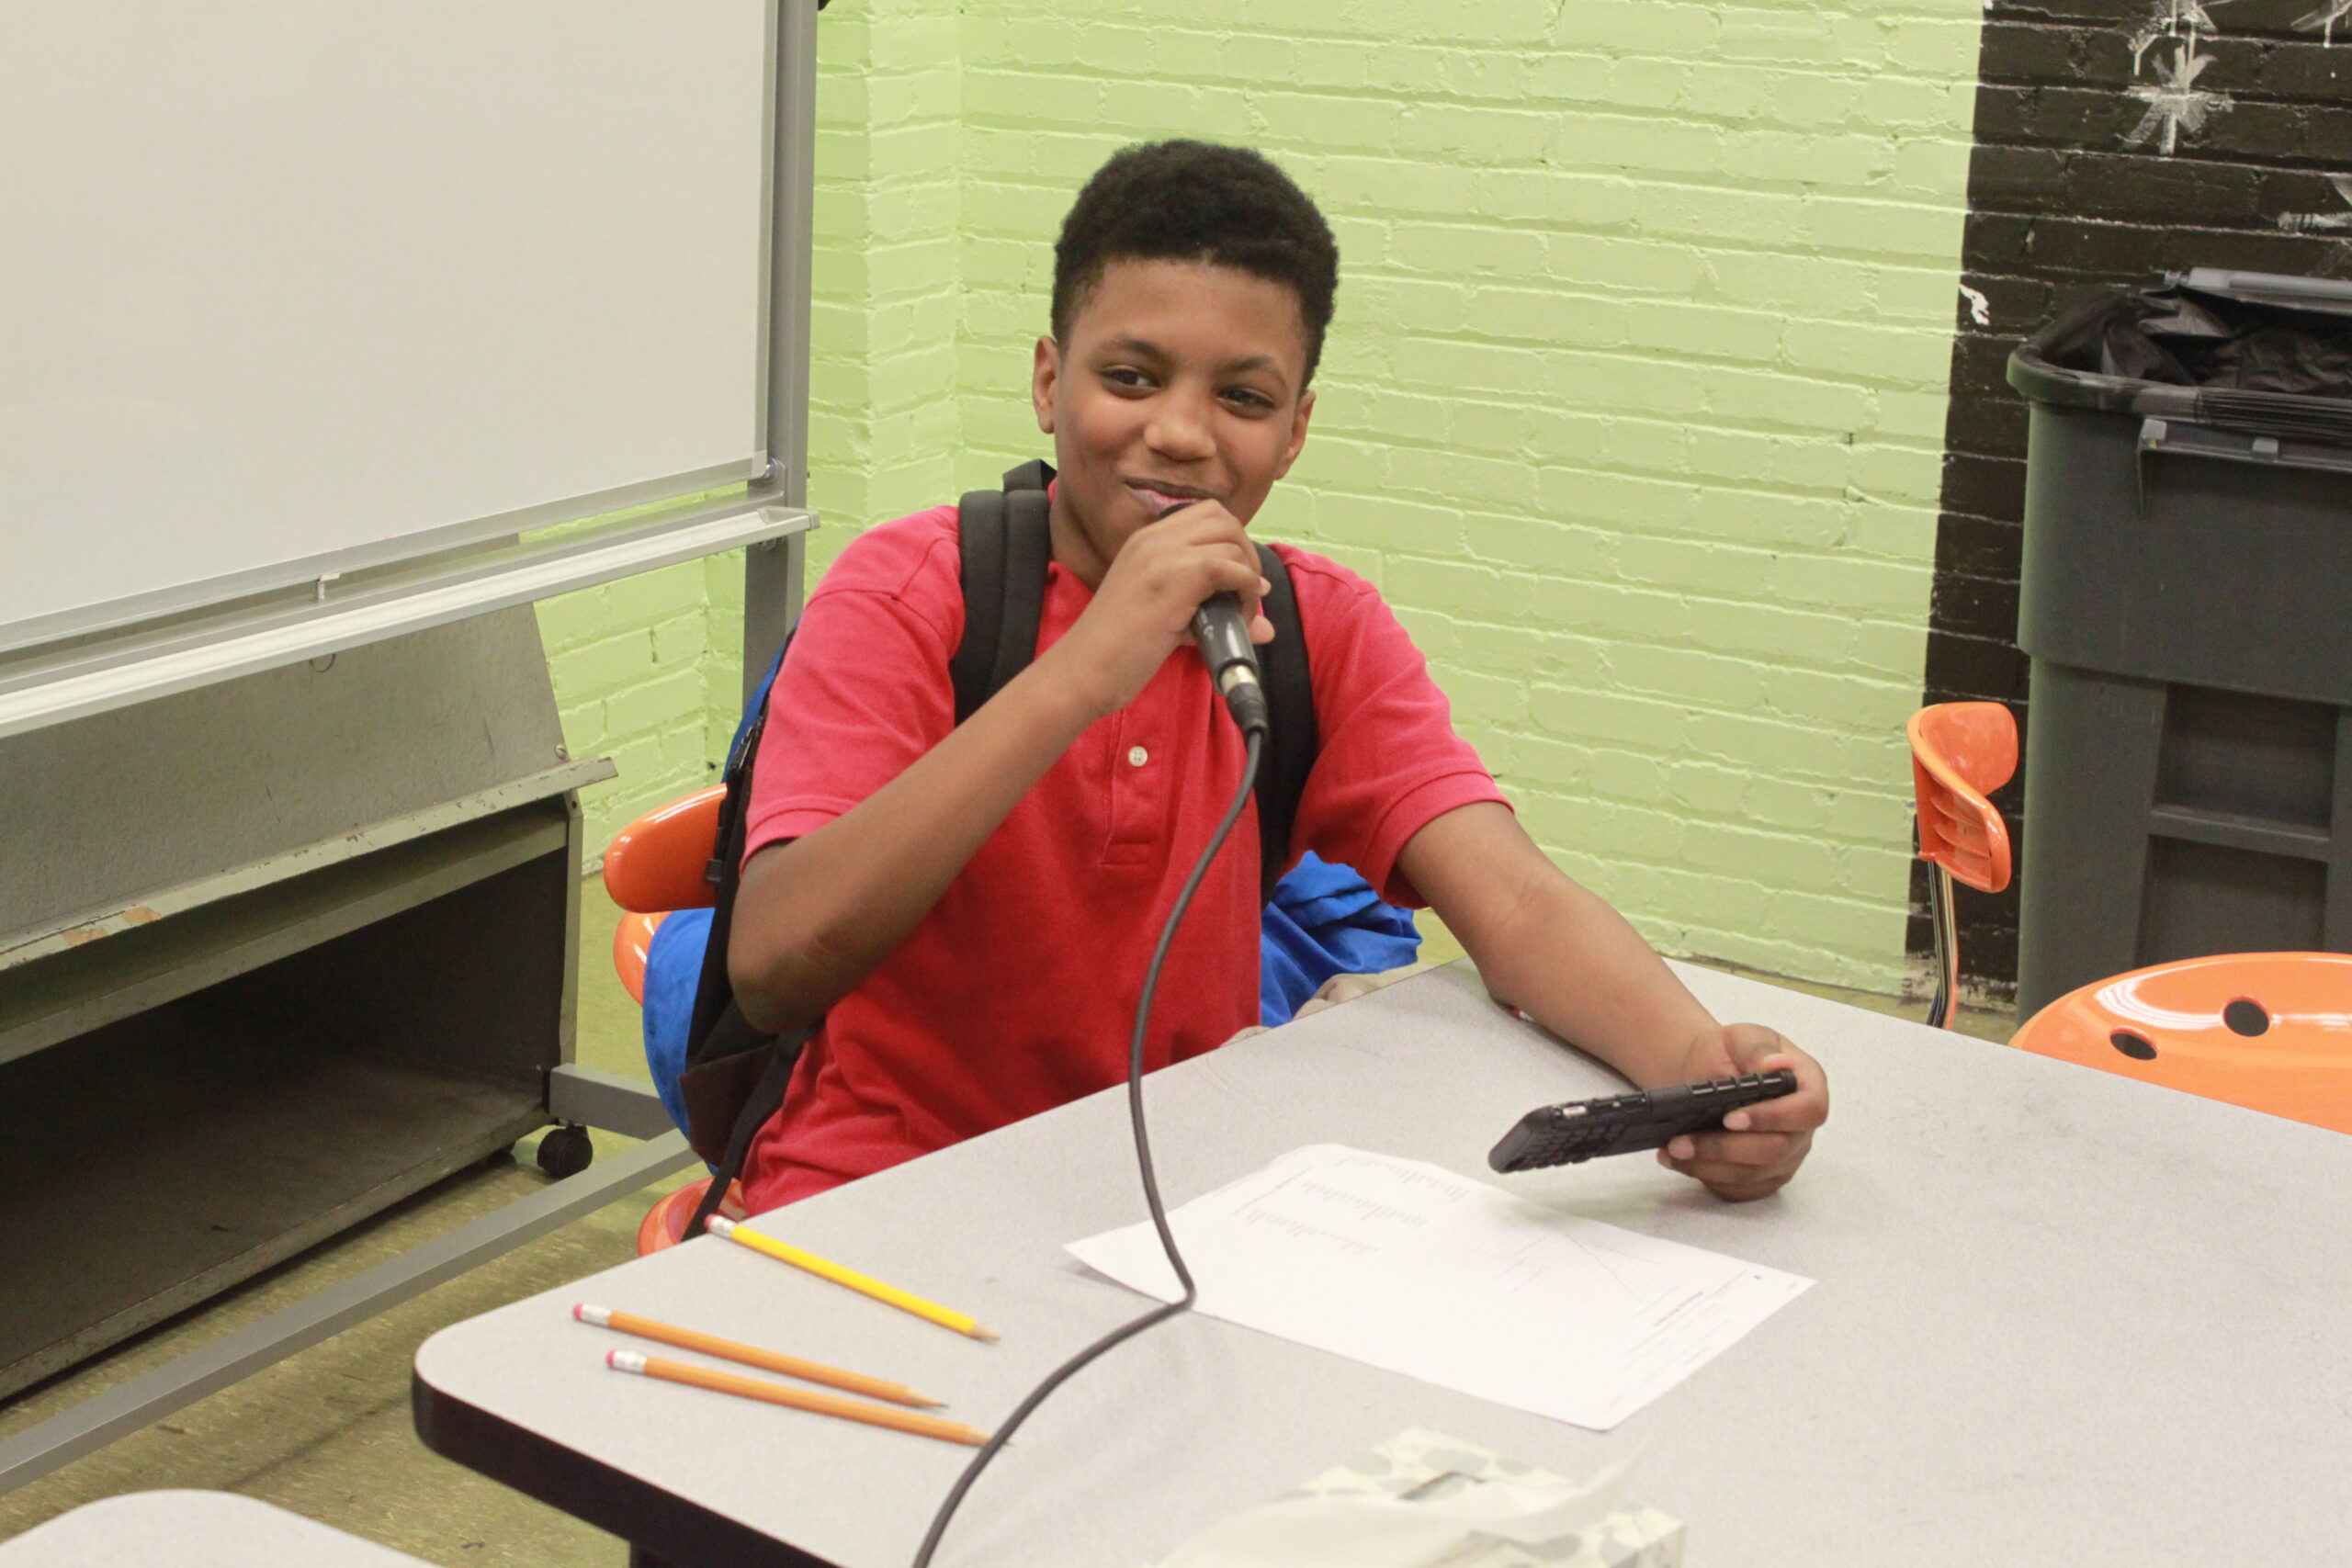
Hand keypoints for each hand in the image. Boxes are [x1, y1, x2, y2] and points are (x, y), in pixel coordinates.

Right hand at [1042, 500, 1272, 717]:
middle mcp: (1154, 539)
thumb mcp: (1165, 619)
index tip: (1237, 578)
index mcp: (1145, 541)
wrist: (1083, 669)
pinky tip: (1237, 621)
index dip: (1231, 542)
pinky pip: (1232, 568)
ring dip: (1248, 577)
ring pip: (1231, 541)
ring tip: (1239, 613)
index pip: (1205, 515)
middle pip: (1223, 518)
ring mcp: (1164, 554)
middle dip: (1246, 552)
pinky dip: (1247, 593)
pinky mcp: (1176, 577)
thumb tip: (1266, 628)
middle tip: (1245, 591)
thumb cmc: (1117, 651)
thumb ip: (1211, 614)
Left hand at [1653, 1024, 1826, 1201]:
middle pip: (1775, 1150)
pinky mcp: (1762, 1178)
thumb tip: (1772, 1066)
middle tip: (1682, 1140)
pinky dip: (1706, 1177)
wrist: (1708, 1071)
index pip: (1808, 1110)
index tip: (1731, 1118)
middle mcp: (1802, 1129)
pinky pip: (1738, 1188)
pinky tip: (1679, 1161)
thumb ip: (1758, 1049)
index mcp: (1809, 1087)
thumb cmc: (1731, 1053)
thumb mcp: (1743, 1037)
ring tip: (1672, 1150)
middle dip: (1724, 1148)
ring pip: (1752, 1174)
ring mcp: (1785, 1157)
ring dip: (1707, 1165)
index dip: (1773, 1118)